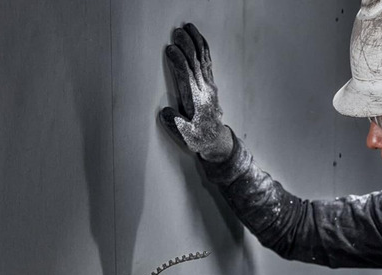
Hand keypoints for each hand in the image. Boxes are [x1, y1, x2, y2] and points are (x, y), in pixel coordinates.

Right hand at [159, 23, 233, 162]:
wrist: (216, 140)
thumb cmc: (198, 137)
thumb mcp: (185, 135)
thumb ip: (175, 124)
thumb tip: (164, 112)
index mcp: (195, 100)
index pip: (186, 76)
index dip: (178, 62)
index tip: (170, 49)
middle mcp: (204, 90)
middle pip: (195, 63)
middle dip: (186, 46)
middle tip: (177, 32)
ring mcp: (209, 85)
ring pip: (203, 59)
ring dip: (196, 42)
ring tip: (189, 28)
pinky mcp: (211, 83)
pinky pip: (207, 62)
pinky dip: (203, 48)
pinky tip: (199, 39)